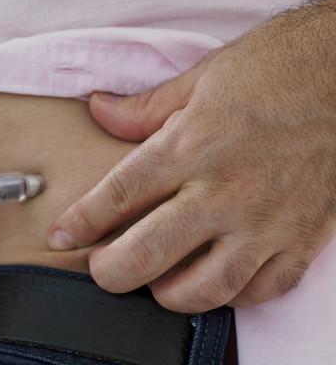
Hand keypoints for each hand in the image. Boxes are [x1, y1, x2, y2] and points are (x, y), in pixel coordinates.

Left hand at [49, 0, 335, 311]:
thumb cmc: (280, 67)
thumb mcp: (203, 77)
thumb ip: (146, 107)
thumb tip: (99, 109)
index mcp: (190, 146)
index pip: (118, 197)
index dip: (81, 223)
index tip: (61, 236)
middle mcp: (224, 191)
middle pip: (148, 255)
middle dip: (110, 272)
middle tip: (101, 268)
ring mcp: (266, 221)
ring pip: (203, 290)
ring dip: (167, 294)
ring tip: (155, 280)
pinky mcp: (302, 238)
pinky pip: (260, 290)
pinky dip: (230, 296)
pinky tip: (213, 281)